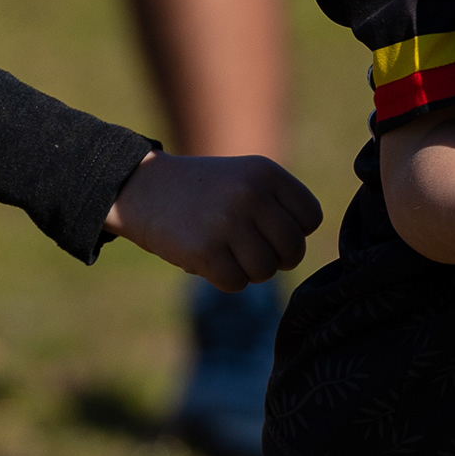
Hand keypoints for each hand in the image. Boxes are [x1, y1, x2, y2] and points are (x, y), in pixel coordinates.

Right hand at [105, 151, 324, 290]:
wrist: (143, 188)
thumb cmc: (203, 192)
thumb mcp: (245, 179)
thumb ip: (279, 208)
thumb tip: (298, 255)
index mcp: (265, 173)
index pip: (311, 218)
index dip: (294, 233)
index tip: (269, 231)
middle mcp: (250, 193)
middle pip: (293, 249)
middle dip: (276, 259)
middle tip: (250, 251)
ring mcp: (227, 221)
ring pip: (266, 270)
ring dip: (249, 271)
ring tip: (229, 254)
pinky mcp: (203, 249)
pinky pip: (236, 283)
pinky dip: (225, 280)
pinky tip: (209, 260)